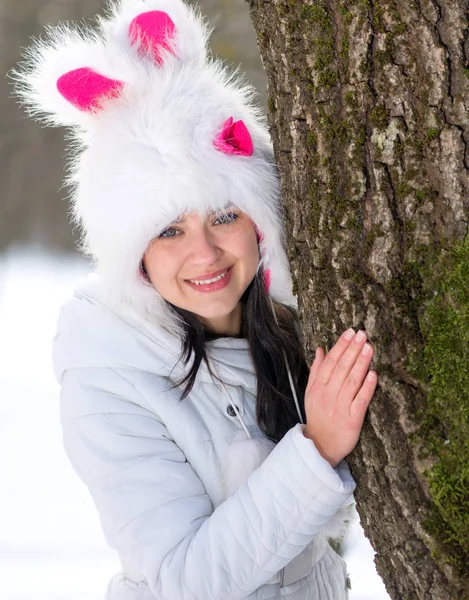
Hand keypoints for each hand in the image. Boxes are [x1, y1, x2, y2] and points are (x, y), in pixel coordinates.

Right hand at [303, 328, 377, 467]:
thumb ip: (316, 371)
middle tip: (362, 334)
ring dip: (361, 363)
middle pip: (341, 368)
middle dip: (352, 350)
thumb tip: (320, 349)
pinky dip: (367, 387)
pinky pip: (361, 400)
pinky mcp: (352, 420)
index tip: (350, 332)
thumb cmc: (317, 416)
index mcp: (318, 387)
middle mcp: (328, 395)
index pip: (330, 362)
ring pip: (351, 381)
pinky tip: (374, 374)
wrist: (320, 446)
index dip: (340, 346)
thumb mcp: (311, 393)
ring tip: (369, 348)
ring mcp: (340, 407)